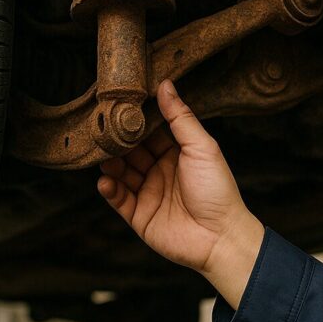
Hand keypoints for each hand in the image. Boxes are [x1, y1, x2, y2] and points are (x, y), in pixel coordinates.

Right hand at [97, 79, 264, 306]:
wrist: (221, 237)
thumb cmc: (218, 190)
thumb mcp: (201, 147)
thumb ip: (180, 117)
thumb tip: (165, 84)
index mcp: (176, 153)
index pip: (149, 131)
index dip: (135, 120)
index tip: (118, 103)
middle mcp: (160, 171)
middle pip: (131, 151)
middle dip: (117, 141)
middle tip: (101, 128)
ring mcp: (148, 193)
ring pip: (120, 173)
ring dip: (110, 164)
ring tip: (103, 155)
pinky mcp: (139, 216)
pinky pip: (118, 199)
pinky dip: (109, 189)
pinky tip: (105, 180)